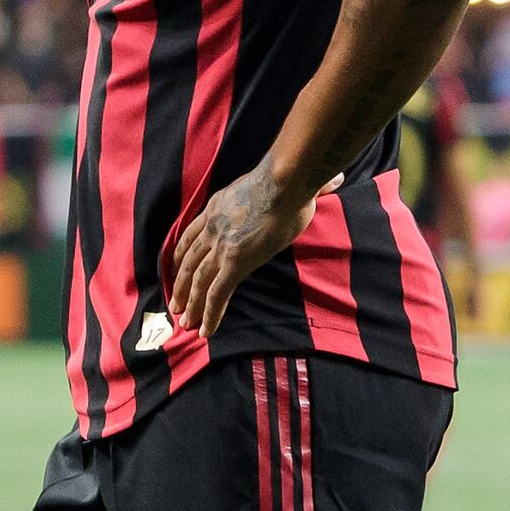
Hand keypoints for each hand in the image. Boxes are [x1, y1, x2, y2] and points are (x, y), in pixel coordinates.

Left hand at [166, 170, 315, 334]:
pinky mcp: (235, 262)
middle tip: (176, 305)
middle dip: (180, 285)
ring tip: (186, 323)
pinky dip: (210, 314)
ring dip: (191, 303)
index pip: (190, 235)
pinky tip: (206, 331)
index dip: (180, 255)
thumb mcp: (279, 182)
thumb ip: (300, 186)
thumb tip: (334, 179)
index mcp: (216, 207)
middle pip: (188, 261)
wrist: (284, 182)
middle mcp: (213, 227)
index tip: (174, 268)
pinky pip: (217, 294)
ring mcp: (222, 246)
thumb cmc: (288, 179)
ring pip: (198, 281)